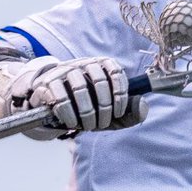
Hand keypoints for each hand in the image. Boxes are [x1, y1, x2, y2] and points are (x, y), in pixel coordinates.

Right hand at [10, 57, 145, 132]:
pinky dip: (69, 114)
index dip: (120, 94)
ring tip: (88, 126)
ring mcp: (64, 71)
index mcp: (102, 66)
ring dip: (87, 113)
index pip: (116, 72)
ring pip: (80, 89)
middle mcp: (84, 64)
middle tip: (102, 124)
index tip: (118, 113)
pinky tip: (72, 123)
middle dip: (103, 108)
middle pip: (99, 81)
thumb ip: (130, 113)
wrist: (53, 110)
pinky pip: (61, 97)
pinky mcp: (48, 83)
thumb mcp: (110, 115)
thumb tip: (143, 106)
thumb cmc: (87, 110)